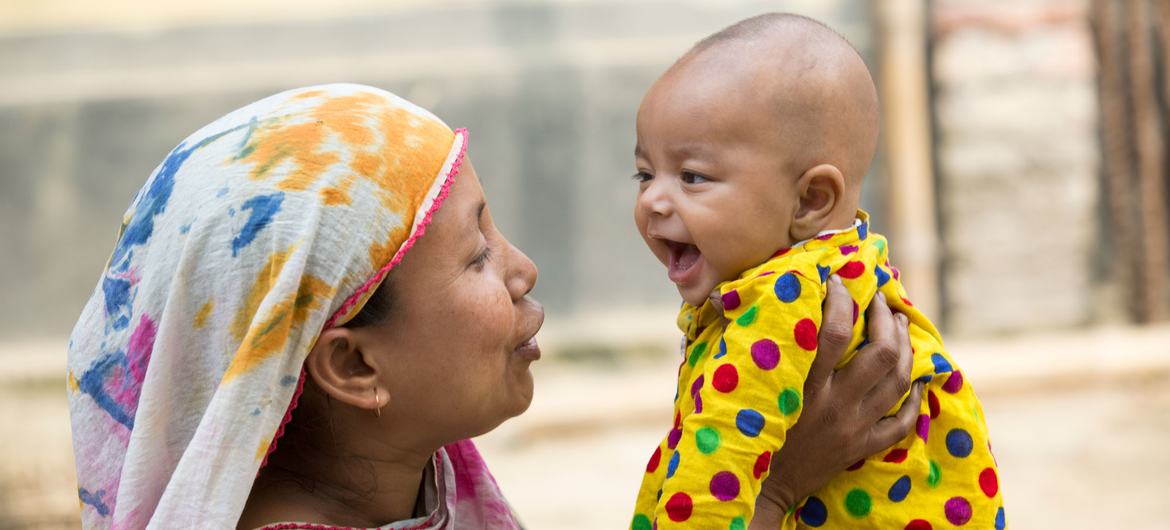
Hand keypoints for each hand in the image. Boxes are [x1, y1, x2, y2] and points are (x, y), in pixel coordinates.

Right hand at [751, 276, 921, 527]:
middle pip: (880, 353)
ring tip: (902, 324)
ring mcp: (853, 428)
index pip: (834, 332)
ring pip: (896, 382)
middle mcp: (834, 405)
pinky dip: (913, 399)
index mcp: (802, 386)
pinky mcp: (860, 448)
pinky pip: (901, 423)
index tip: (839, 281)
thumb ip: (732, 341)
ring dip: (905, 348)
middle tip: (884, 301)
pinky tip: (916, 379)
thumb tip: (717, 297)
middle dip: (887, 320)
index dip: (842, 300)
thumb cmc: (740, 430)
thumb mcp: (731, 386)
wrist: (757, 489)